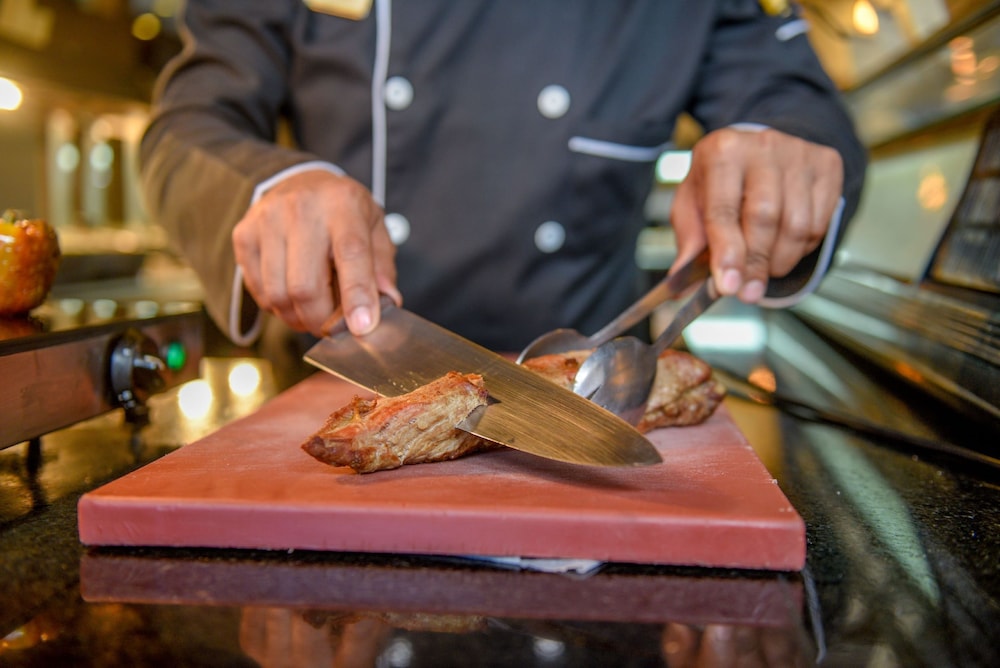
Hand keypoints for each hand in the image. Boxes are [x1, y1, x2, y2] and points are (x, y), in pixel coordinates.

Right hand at [232, 169, 400, 336]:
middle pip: (306, 287)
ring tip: (313, 310)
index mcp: (343, 204)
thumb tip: (388, 302)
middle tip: (332, 326)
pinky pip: (260, 292)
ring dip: (299, 318)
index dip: (357, 296)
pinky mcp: (244, 235)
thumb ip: (382, 266)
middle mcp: (301, 208)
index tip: (362, 327)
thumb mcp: (374, 227)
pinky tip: (291, 294)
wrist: (299, 181)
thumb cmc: (342, 211)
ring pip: (279, 295)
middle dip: (322, 320)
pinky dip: (278, 307)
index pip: (351, 254)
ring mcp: (267, 220)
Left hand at [670, 126, 843, 301]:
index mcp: (721, 152)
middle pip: (765, 218)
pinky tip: (784, 246)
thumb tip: (680, 286)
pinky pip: (820, 223)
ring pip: (797, 225)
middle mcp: (762, 146)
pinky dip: (803, 248)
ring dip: (780, 261)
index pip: (723, 210)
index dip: (727, 253)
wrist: (756, 151)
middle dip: (755, 264)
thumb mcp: (692, 205)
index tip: (728, 287)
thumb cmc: (719, 182)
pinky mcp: (826, 165)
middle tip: (747, 293)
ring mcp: (799, 153)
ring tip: (763, 268)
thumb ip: (689, 244)